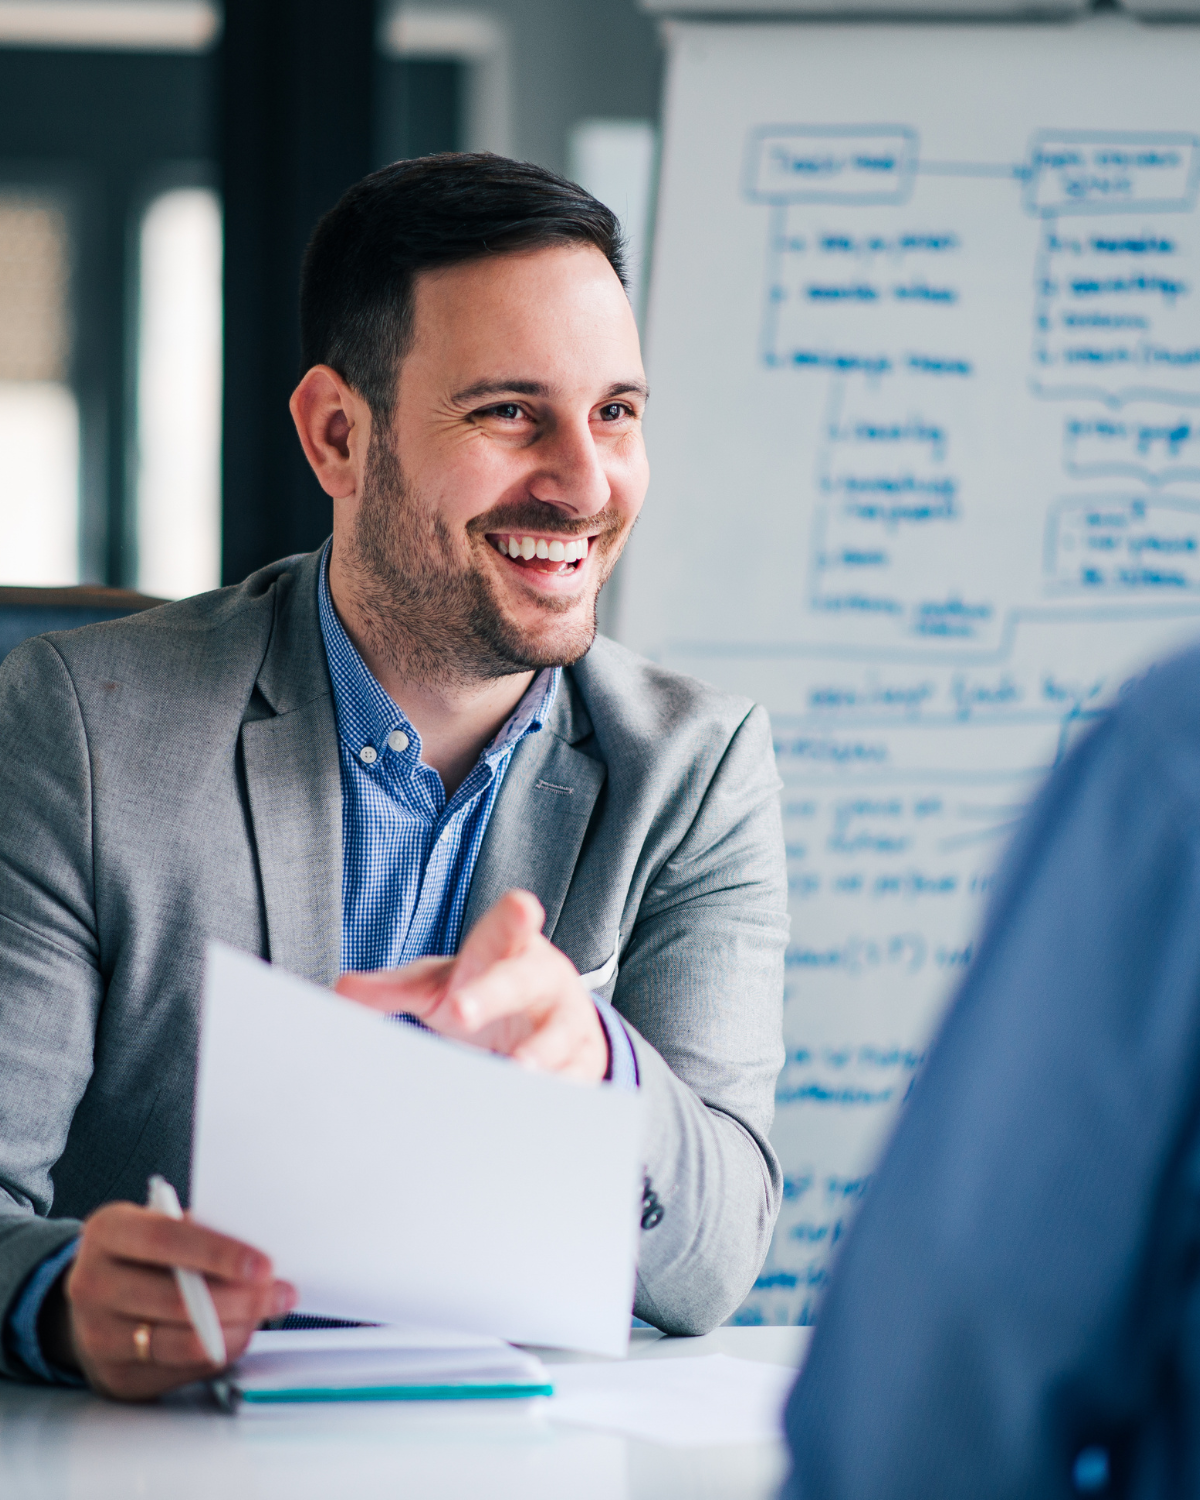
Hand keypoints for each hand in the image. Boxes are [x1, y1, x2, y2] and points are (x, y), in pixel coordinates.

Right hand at [44, 1202, 296, 1399]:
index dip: (218, 1253)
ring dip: (235, 1329)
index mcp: (106, 1233)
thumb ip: (201, 1233)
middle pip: (176, 1300)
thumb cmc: (143, 1253)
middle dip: (240, 1299)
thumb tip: (258, 1256)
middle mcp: (92, 1284)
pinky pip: (179, 1370)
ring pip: (180, 1342)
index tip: (263, 1265)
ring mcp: (97, 1336)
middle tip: (280, 1294)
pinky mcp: (114, 1376)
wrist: (96, 1296)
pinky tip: (237, 1334)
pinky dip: (218, 1353)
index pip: (165, 1239)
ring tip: (263, 1314)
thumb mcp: (161, 1224)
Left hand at [335, 889, 607, 1082]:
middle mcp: (542, 978)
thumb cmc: (485, 988)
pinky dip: (558, 1092)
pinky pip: (573, 1077)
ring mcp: (565, 1018)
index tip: (521, 908)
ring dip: (536, 1053)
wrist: (548, 1018)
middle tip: (460, 1011)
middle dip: (493, 994)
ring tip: (515, 1070)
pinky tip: (538, 1107)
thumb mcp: (440, 984)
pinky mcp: (580, 1059)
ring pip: (556, 1034)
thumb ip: (394, 988)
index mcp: (508, 948)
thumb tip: (341, 990)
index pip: (510, 926)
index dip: (515, 917)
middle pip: (521, 981)